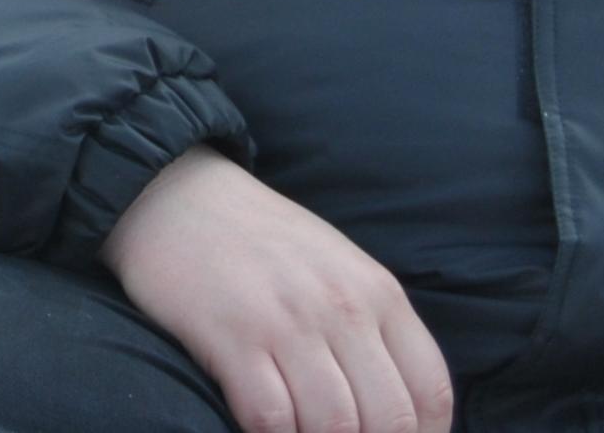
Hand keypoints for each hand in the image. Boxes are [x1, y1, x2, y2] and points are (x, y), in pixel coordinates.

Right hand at [100, 149, 454, 432]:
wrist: (174, 194)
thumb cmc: (260, 242)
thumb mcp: (338, 268)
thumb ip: (373, 329)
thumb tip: (397, 410)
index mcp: (377, 292)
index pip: (429, 390)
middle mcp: (341, 307)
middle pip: (389, 418)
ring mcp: (286, 320)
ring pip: (334, 425)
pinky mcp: (231, 335)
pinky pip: (270, 417)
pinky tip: (262, 428)